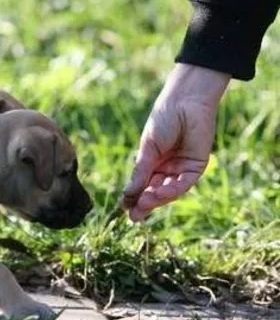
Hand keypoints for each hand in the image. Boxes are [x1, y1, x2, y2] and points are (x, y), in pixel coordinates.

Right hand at [121, 64, 229, 221]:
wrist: (185, 102)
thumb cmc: (164, 120)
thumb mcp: (148, 149)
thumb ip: (141, 172)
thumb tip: (127, 194)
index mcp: (153, 162)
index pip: (143, 185)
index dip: (134, 197)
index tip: (124, 208)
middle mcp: (167, 167)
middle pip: (155, 191)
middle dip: (145, 204)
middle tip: (134, 216)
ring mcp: (182, 168)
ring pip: (169, 190)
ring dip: (157, 199)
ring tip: (144, 203)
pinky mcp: (196, 166)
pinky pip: (183, 184)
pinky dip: (172, 191)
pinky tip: (159, 193)